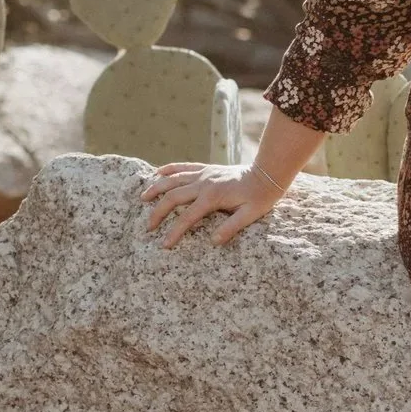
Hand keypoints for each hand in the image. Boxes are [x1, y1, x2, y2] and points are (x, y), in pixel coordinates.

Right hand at [140, 161, 284, 247]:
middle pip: (173, 197)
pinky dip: (169, 169)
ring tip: (143, 198)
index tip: (164, 245)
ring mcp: (203, 174)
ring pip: (173, 179)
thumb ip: (231, 227)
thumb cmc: (260, 197)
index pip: (187, 217)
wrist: (267, 173)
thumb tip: (213, 241)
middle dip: (158, 212)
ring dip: (156, 188)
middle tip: (148, 226)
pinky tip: (158, 173)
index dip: (174, 232)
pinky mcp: (206, 168)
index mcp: (212, 197)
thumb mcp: (250, 215)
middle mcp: (203, 183)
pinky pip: (183, 166)